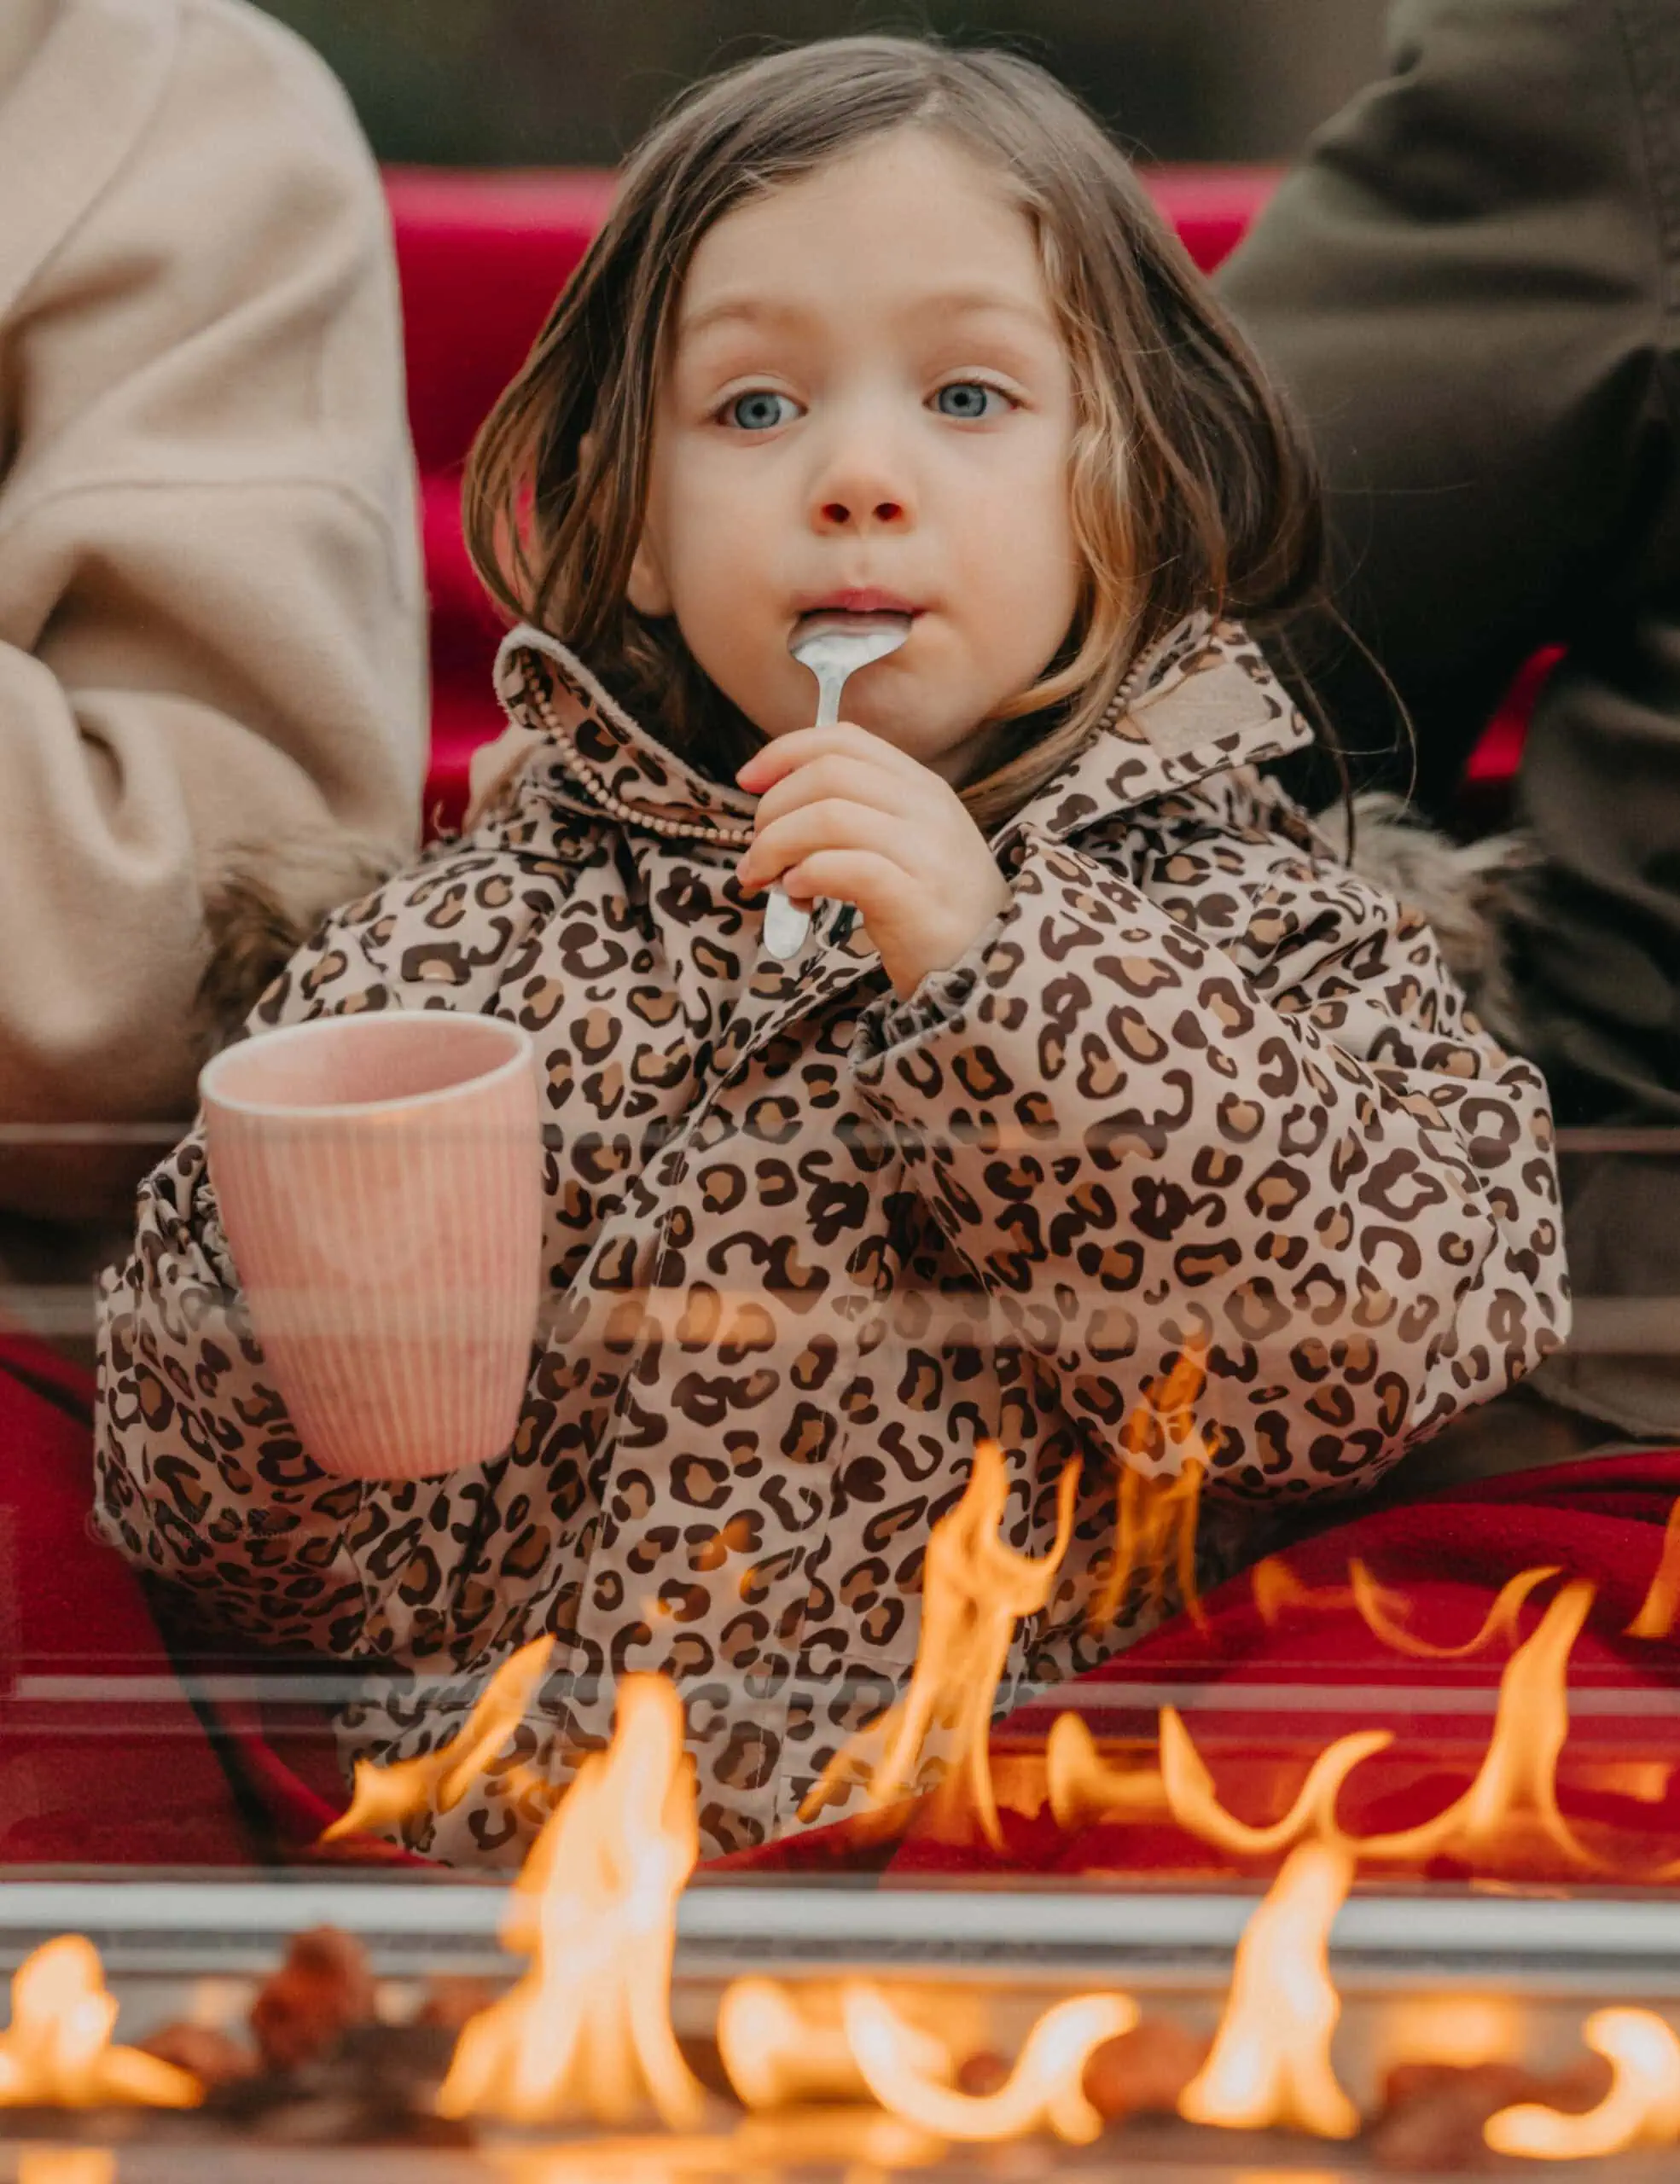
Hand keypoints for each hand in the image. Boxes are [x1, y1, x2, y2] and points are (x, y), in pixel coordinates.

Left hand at [735, 725, 1010, 997]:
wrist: (987, 968)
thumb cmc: (933, 910)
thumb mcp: (906, 844)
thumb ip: (858, 815)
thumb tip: (779, 807)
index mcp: (921, 787)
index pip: (844, 740)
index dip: (785, 752)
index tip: (747, 782)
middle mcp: (927, 809)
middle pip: (827, 774)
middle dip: (773, 808)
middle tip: (756, 852)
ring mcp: (926, 851)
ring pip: (829, 816)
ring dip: (777, 845)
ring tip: (764, 878)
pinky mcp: (916, 898)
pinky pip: (845, 868)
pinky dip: (806, 876)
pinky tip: (797, 896)